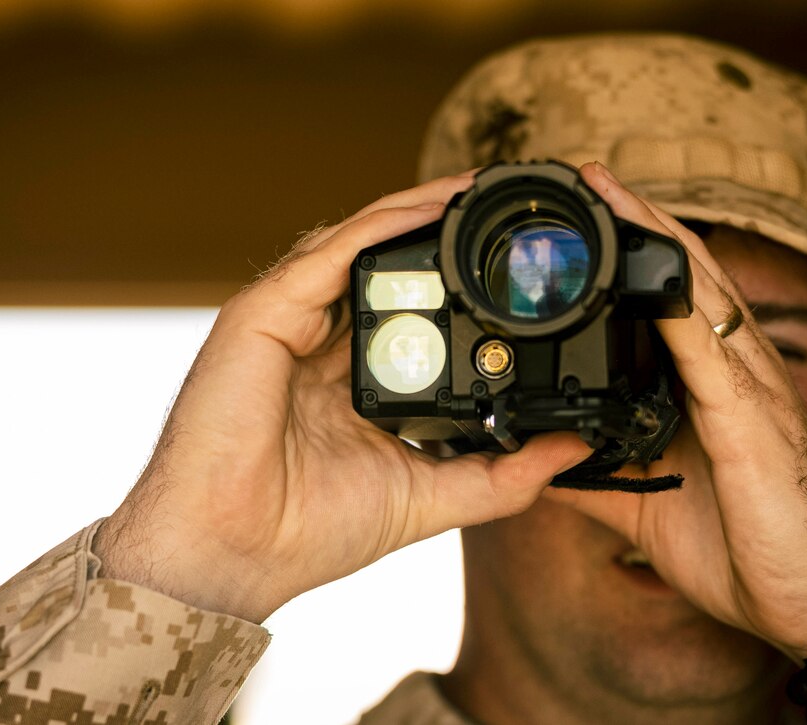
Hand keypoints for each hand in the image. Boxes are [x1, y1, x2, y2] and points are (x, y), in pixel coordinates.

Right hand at [94, 173, 589, 622]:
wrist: (234, 549)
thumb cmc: (308, 530)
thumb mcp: (428, 496)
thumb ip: (501, 476)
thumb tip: (572, 451)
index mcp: (351, 381)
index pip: (413, 313)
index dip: (463, 286)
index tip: (522, 272)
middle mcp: (321, 342)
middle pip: (389, 268)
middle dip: (447, 235)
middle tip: (510, 210)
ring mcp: (291, 321)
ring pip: (361, 245)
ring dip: (421, 213)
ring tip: (481, 190)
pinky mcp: (264, 311)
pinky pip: (330, 251)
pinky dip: (382, 226)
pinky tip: (432, 209)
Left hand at [543, 162, 806, 660]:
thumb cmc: (740, 542)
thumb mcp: (643, 500)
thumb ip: (593, 471)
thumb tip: (537, 457)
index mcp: (706, 384)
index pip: (666, 298)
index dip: (629, 253)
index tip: (580, 216)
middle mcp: (730, 369)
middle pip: (682, 274)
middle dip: (636, 220)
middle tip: (584, 176)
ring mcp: (746, 386)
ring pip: (698, 291)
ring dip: (652, 237)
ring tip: (606, 190)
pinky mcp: (752, 416)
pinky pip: (711, 348)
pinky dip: (677, 306)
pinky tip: (645, 273)